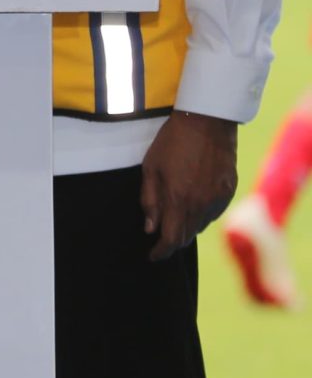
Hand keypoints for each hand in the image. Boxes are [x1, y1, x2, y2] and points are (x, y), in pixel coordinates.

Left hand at [140, 110, 239, 260]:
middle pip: (187, 235)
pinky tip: (193, 207)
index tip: (151, 256)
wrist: (207, 122)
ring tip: (174, 222)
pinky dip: (201, 215)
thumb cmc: (172, 142)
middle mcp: (201, 204)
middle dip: (172, 241)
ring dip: (187, 228)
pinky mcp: (229, 192)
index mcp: (179, 200)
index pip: (171, 238)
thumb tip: (149, 228)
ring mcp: (218, 199)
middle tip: (160, 240)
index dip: (160, 251)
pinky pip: (213, 213)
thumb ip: (149, 200)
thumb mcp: (151, 168)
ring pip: (201, 225)